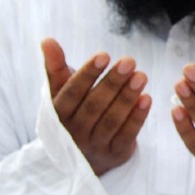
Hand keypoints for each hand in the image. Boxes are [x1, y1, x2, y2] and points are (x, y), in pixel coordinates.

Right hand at [41, 38, 151, 175]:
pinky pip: (127, 135)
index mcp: (58, 114)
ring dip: (127, 97)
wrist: (83, 153)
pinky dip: (137, 117)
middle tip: (129, 61)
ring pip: (111, 120)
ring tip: (141, 76)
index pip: (73, 92)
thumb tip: (47, 40)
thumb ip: (55, 66)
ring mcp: (95, 145)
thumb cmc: (73, 110)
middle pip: (94, 106)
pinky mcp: (115, 154)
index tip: (104, 54)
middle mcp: (74, 132)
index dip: (88, 73)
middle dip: (113, 82)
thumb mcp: (61, 90)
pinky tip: (147, 98)